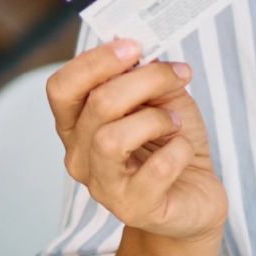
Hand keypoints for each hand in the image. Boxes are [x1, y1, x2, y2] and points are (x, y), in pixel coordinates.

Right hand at [46, 40, 226, 242]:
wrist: (194, 198)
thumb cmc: (171, 146)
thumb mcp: (162, 101)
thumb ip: (147, 77)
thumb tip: (138, 49)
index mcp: (77, 126)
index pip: (61, 88)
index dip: (95, 61)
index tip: (133, 46)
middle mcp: (79, 157)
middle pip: (97, 104)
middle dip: (144, 80)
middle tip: (178, 76)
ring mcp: (103, 187)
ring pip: (112, 139)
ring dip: (155, 120)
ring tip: (175, 124)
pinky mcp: (134, 208)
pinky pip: (156, 169)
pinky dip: (178, 150)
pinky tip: (183, 150)